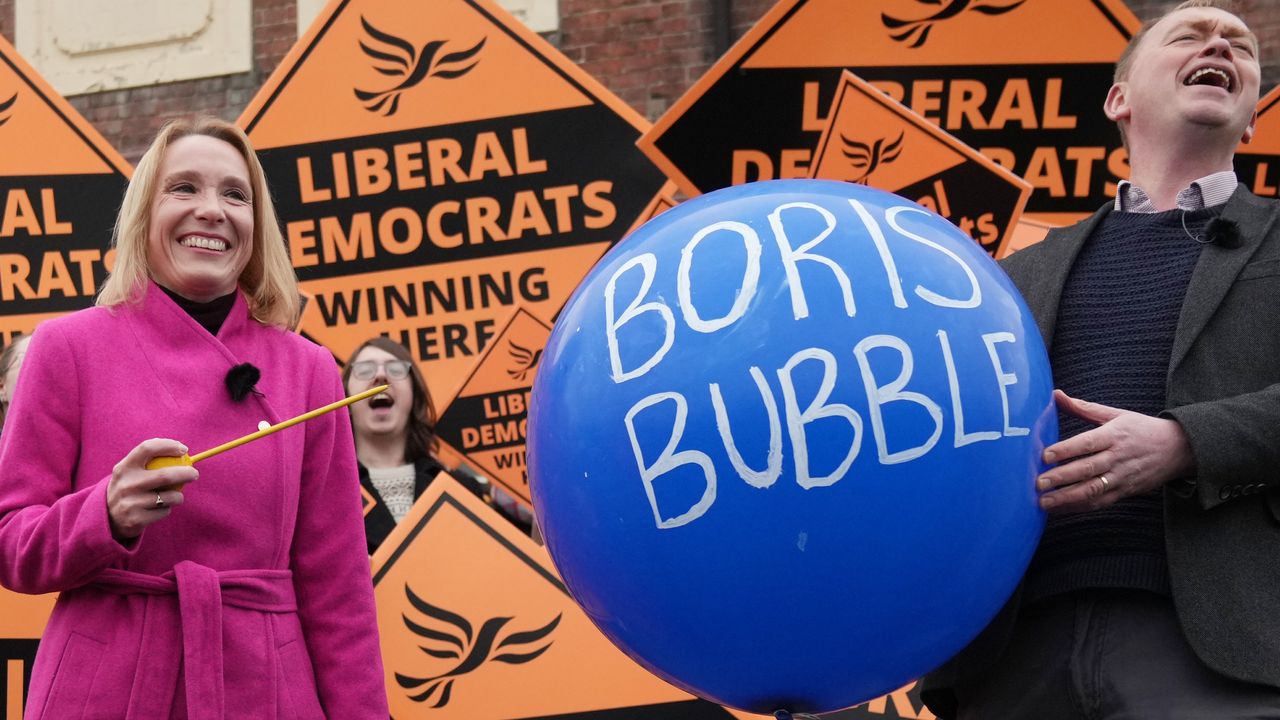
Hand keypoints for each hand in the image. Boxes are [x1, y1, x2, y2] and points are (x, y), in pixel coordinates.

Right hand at [107, 439, 198, 539]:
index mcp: (124, 468)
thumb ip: (149, 461)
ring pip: (169, 496)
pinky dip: (168, 508)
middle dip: (186, 473)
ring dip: (178, 495)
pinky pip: (165, 511)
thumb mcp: (130, 472)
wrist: (107, 518)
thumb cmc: (129, 488)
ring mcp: (130, 503)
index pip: (147, 448)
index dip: (168, 445)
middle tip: (195, 474)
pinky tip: (158, 508)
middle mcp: (126, 484)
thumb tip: (182, 450)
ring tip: (174, 495)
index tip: (183, 449)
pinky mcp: (136, 520)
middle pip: (165, 475)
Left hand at [1037, 390, 1195, 513]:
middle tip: (1038, 483)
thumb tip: (1056, 394)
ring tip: (1044, 502)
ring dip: (1066, 498)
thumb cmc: (1142, 429)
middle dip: (1061, 477)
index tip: (1044, 456)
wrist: (1179, 450)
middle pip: (1087, 469)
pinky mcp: (1125, 492)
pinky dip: (1079, 507)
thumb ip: (1084, 407)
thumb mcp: (1116, 414)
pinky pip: (1100, 503)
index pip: (1087, 443)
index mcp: (1114, 435)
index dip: (1066, 450)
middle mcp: (1117, 458)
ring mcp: (1121, 477)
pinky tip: (1060, 509)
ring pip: (1092, 490)